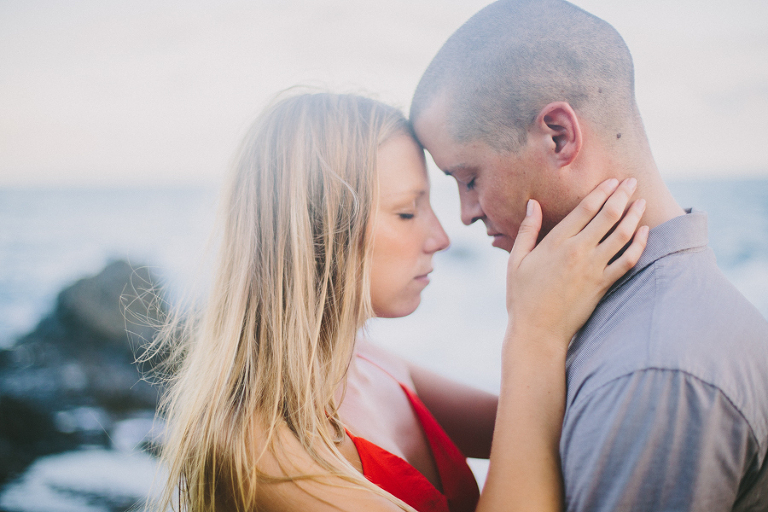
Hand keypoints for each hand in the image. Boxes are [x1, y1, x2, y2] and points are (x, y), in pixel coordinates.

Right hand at [505, 178, 647, 353]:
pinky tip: (644, 233)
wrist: (537, 331)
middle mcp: (578, 251)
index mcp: (556, 242)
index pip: (585, 209)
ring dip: (634, 216)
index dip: (602, 191)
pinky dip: (639, 245)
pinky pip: (627, 261)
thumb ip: (527, 230)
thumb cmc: (522, 296)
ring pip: (622, 235)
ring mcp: (593, 269)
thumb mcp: (516, 261)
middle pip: (608, 216)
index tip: (612, 180)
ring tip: (641, 203)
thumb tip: (533, 204)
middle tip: (632, 182)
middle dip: (622, 195)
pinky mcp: (603, 285)